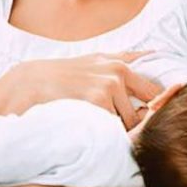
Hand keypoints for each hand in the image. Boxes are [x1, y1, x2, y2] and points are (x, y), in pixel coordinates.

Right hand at [0, 51, 162, 129]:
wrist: (32, 82)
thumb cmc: (66, 73)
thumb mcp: (97, 59)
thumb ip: (126, 57)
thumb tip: (154, 52)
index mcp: (121, 65)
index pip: (153, 92)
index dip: (152, 109)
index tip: (143, 118)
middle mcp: (118, 73)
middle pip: (142, 112)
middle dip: (134, 124)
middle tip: (114, 129)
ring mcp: (108, 87)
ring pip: (127, 123)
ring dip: (117, 131)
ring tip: (97, 127)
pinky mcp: (97, 102)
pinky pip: (112, 128)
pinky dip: (104, 134)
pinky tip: (89, 129)